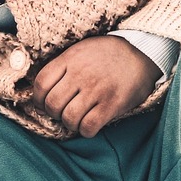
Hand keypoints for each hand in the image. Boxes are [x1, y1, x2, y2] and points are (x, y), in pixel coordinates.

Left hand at [32, 36, 159, 136]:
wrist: (143, 53)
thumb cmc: (109, 54)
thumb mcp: (81, 50)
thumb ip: (62, 66)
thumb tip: (42, 94)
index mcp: (70, 59)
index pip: (41, 83)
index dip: (38, 99)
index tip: (44, 104)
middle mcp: (81, 74)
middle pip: (52, 104)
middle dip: (53, 113)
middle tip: (62, 112)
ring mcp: (97, 90)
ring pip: (68, 118)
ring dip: (70, 123)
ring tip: (77, 118)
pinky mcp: (112, 104)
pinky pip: (88, 127)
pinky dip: (85, 131)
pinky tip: (90, 124)